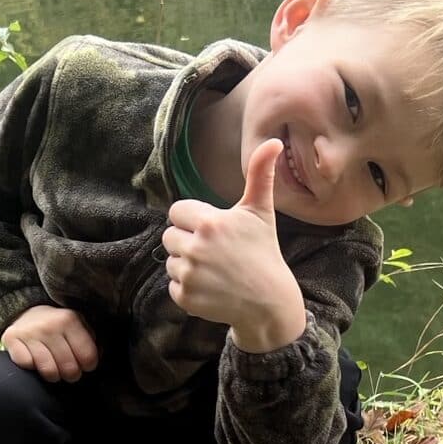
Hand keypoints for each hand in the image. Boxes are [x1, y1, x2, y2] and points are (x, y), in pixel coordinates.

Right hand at [1, 305, 98, 381]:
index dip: (88, 366)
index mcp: (69, 320)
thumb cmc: (57, 325)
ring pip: (49, 371)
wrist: (26, 311)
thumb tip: (98, 358)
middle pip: (69, 368)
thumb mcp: (78, 325)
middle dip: (71, 375)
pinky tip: (35, 361)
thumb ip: (91, 340)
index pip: (88, 357)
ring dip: (53, 375)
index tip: (84, 364)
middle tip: (68, 371)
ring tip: (54, 369)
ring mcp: (30, 333)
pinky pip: (27, 365)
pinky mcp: (12, 339)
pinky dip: (32, 367)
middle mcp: (49, 326)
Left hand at [162, 140, 306, 350]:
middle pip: (170, 236)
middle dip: (187, 241)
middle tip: (215, 252)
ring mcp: (189, 275)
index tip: (212, 230)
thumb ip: (259, 174)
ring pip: (170, 261)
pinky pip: (172, 285)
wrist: (269, 301)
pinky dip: (188, 287)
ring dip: (187, 264)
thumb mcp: (260, 211)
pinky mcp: (185, 297)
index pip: (176, 212)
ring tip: (214, 270)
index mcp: (210, 223)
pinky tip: (210, 287)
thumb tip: (272, 141)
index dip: (193, 219)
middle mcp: (196, 248)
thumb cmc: (264, 252)